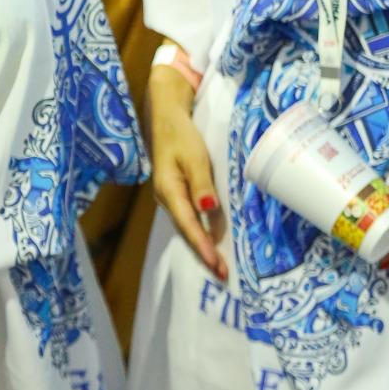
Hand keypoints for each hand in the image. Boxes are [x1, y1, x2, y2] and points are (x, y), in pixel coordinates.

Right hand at [148, 64, 227, 282]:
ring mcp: (169, 195)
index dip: (203, 247)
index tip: (217, 266)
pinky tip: (210, 241)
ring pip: (186, 227)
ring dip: (202, 246)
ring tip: (219, 266)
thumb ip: (201, 184)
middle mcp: (166, 197)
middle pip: (186, 232)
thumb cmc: (181, 132)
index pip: (188, 226)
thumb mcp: (194, 155)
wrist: (165, 113)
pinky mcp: (175, 191)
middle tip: (223, 276)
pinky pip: (187, 218)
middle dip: (203, 255)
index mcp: (168, 190)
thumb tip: (209, 209)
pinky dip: (199, 232)